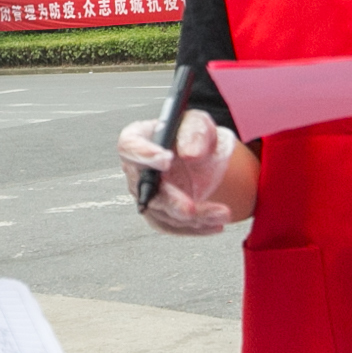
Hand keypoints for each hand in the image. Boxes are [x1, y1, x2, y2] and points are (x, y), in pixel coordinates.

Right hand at [115, 108, 238, 235]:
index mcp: (138, 139)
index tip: (166, 160)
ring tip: (222, 214)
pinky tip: (214, 225)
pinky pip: (171, 226)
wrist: (203, 157)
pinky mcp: (158, 213)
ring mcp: (145, 194)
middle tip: (190, 209)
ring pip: (163, 212)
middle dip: (170, 201)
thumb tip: (190, 154)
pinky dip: (194, 228)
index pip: (130, 147)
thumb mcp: (198, 123)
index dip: (144, 155)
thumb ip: (194, 133)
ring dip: (193, 218)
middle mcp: (136, 169)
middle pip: (146, 189)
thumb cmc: (193, 135)